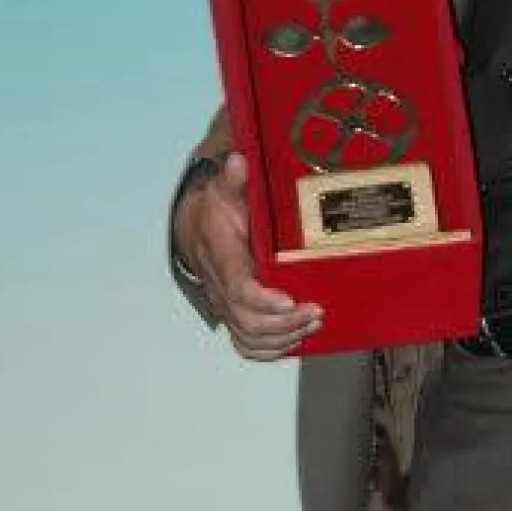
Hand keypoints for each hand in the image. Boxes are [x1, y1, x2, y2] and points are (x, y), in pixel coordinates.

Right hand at [173, 152, 322, 360]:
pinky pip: (246, 344)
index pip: (236, 286)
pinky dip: (270, 350)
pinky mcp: (234, 315)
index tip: (288, 299)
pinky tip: (294, 341)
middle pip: (247, 320)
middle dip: (284, 322)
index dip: (260, 298)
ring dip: (283, 337)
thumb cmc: (216, 210)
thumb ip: (233, 179)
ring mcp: (226, 304)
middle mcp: (221, 286)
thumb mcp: (223, 188)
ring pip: (248, 336)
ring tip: (313, 323)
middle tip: (316, 310)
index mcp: (221, 255)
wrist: (195, 229)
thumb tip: (239, 160)